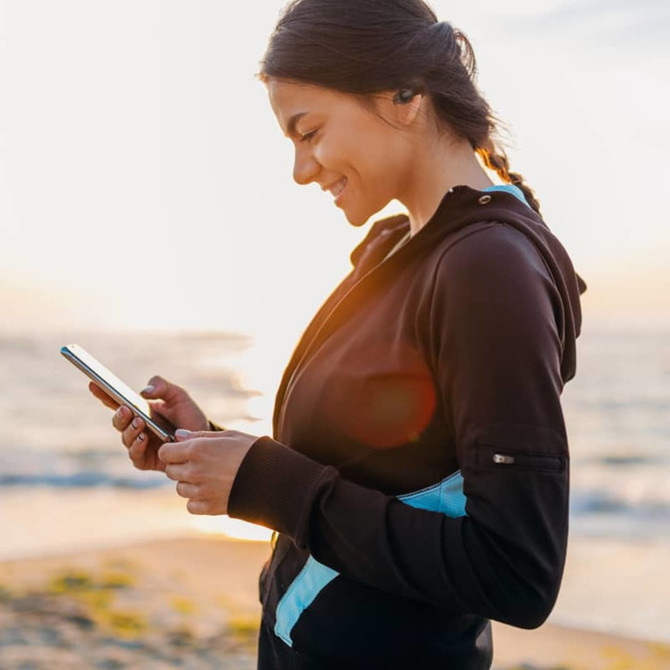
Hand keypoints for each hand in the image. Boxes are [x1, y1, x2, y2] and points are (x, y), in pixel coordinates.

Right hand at [89, 375, 210, 471]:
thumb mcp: (179, 396)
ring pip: (125, 438)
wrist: (204, 440)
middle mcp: (135, 428)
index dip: (102, 393)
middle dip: (119, 415)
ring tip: (139, 423)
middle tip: (127, 409)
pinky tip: (144, 439)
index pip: (116, 402)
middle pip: (118, 421)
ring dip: (130, 430)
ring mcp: (139, 444)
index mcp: (139, 410)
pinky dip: (137, 447)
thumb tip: (144, 392)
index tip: (93, 383)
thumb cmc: (189, 417)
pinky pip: (135, 456)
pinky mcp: (146, 460)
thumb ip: (163, 387)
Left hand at [158, 429, 257, 514]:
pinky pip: (191, 505)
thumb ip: (201, 435)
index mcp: (198, 449)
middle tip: (199, 463)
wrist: (274, 478)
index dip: (172, 451)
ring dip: (189, 483)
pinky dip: (197, 500)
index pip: (165, 452)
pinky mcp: (210, 507)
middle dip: (180, 466)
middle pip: (170, 471)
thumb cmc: (253, 451)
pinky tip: (211, 492)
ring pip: (180, 489)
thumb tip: (179, 435)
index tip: (182, 451)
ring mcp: (201, 491)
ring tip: (209, 477)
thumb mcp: (229, 435)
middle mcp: (195, 471)